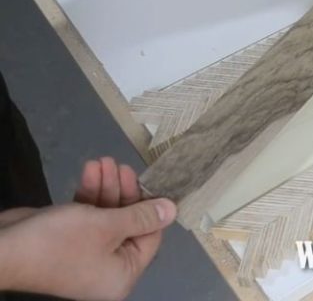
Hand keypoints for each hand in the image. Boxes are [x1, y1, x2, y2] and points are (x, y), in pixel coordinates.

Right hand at [0, 158, 175, 300]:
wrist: (2, 249)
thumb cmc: (59, 242)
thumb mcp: (107, 225)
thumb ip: (142, 216)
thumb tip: (173, 210)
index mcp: (122, 274)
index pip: (150, 237)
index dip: (151, 207)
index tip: (153, 181)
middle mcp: (108, 267)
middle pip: (128, 223)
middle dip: (123, 191)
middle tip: (122, 165)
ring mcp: (87, 253)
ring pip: (107, 214)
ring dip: (106, 186)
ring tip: (103, 161)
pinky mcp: (68, 238)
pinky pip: (87, 214)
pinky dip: (89, 193)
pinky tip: (89, 169)